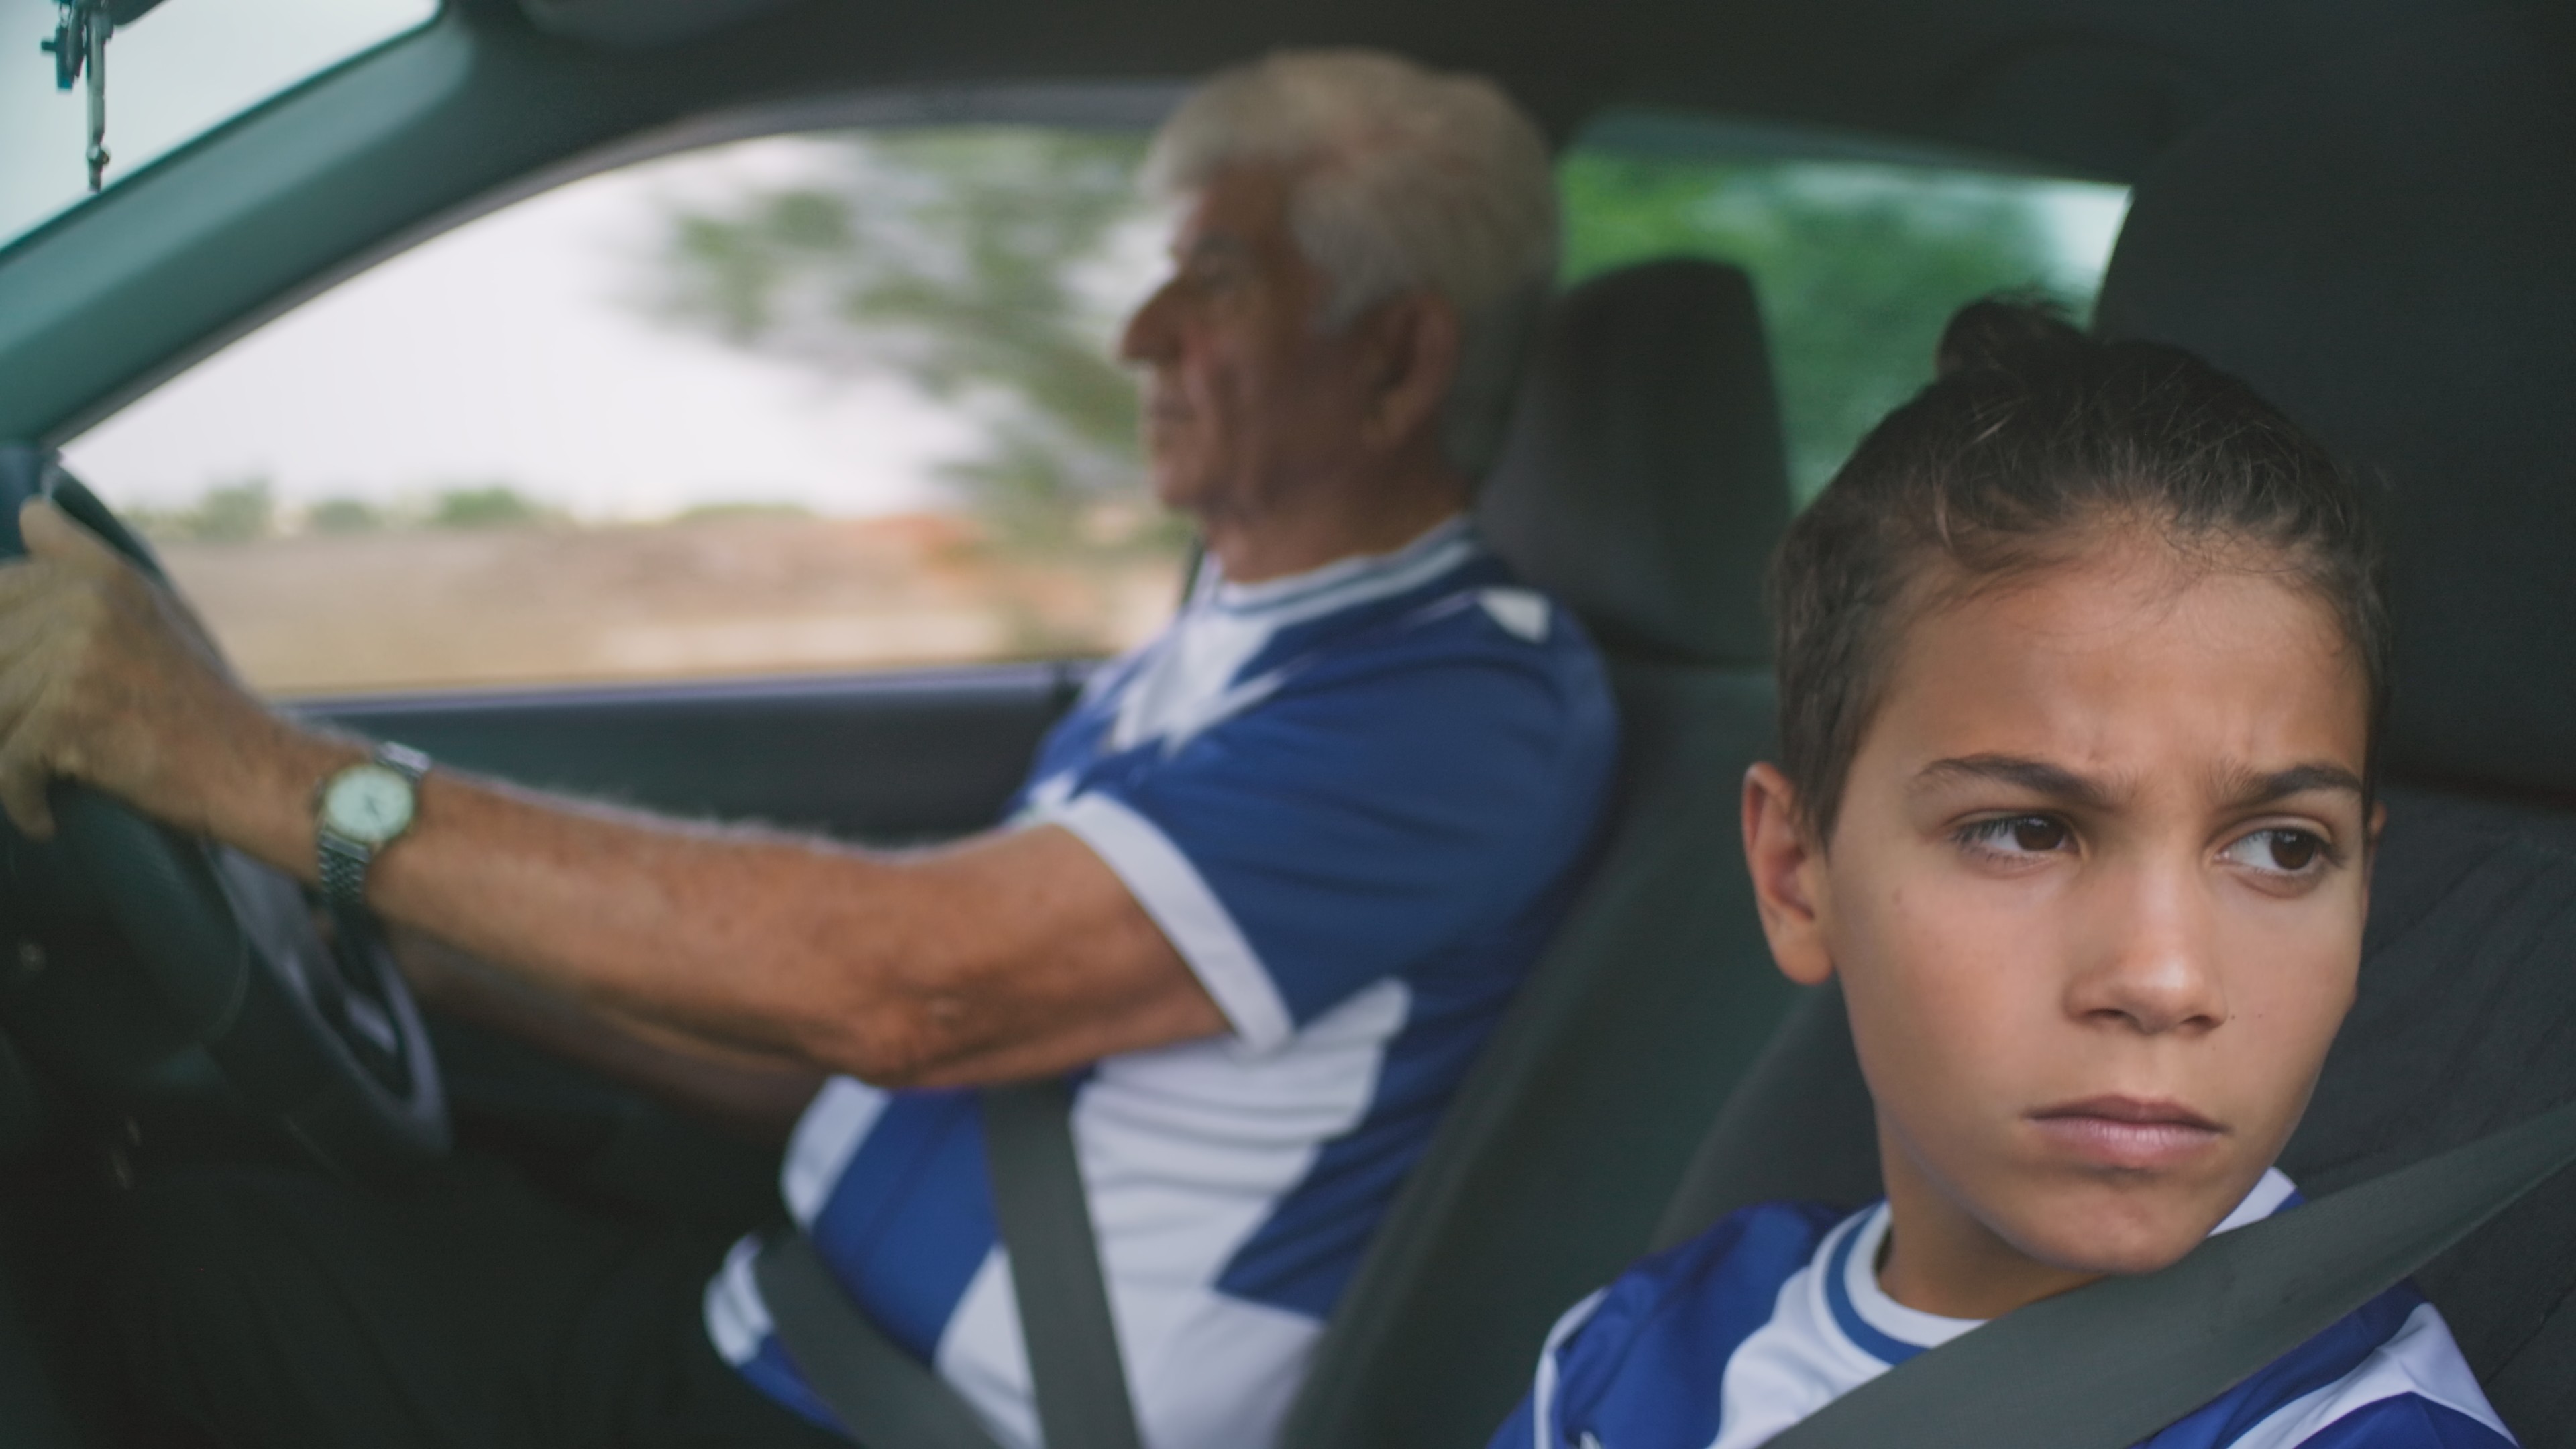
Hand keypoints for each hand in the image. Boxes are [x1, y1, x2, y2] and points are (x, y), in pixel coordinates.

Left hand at [0, 499, 266, 838]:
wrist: (254, 768)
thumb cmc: (200, 701)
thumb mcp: (153, 610)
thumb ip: (85, 565)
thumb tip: (29, 513)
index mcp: (97, 575)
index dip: (6, 651)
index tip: (34, 685)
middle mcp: (82, 603)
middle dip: (4, 705)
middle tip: (49, 735)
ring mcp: (74, 657)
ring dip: (10, 751)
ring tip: (49, 773)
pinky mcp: (66, 713)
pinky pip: (3, 763)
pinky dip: (20, 799)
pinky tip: (44, 815)